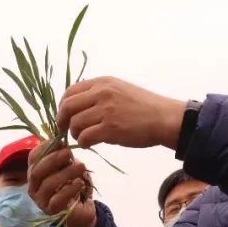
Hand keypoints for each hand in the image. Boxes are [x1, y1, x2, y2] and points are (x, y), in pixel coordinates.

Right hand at [28, 144, 97, 226]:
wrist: (81, 208)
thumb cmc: (72, 184)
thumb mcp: (68, 165)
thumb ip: (63, 154)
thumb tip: (62, 138)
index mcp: (35, 172)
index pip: (32, 157)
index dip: (44, 147)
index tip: (60, 141)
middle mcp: (33, 186)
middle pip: (36, 171)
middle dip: (53, 159)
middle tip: (70, 153)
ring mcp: (40, 200)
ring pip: (48, 184)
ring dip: (66, 173)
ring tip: (81, 167)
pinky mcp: (50, 211)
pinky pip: (57, 200)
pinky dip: (69, 190)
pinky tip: (80, 183)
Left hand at [57, 77, 185, 149]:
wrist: (165, 118)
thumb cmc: (144, 107)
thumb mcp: (120, 90)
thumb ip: (99, 94)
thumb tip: (77, 109)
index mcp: (103, 82)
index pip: (70, 92)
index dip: (62, 107)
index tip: (64, 117)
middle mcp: (102, 93)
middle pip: (67, 107)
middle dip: (61, 121)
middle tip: (63, 131)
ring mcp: (106, 110)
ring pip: (75, 124)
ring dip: (74, 134)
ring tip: (83, 138)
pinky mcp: (110, 128)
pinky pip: (85, 137)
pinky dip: (83, 143)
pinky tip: (90, 144)